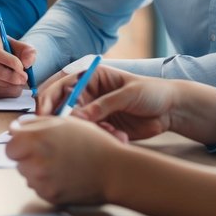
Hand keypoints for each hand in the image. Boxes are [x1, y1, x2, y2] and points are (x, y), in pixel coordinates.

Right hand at [0, 28, 35, 97]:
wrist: (6, 61)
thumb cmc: (14, 51)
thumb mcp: (23, 47)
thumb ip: (29, 52)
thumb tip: (27, 63)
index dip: (8, 61)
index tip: (21, 67)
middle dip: (11, 76)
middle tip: (24, 78)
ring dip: (11, 84)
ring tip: (19, 80)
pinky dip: (8, 91)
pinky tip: (13, 85)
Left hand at [5, 115, 124, 205]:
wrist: (114, 170)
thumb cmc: (93, 144)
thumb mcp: (65, 122)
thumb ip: (36, 123)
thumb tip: (18, 126)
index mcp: (34, 139)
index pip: (10, 146)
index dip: (21, 143)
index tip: (31, 143)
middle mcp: (34, 161)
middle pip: (18, 161)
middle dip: (29, 157)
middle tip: (52, 153)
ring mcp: (40, 181)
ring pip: (27, 175)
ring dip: (37, 171)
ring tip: (61, 165)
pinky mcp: (49, 196)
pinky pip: (39, 188)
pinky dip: (48, 184)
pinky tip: (65, 176)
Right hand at [34, 64, 176, 140]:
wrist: (171, 110)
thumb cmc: (151, 92)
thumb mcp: (128, 94)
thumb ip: (103, 105)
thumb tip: (79, 117)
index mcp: (90, 77)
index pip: (61, 86)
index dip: (48, 100)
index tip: (43, 115)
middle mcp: (88, 94)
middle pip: (63, 108)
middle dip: (66, 121)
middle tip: (70, 132)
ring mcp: (94, 111)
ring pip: (77, 125)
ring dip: (89, 131)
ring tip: (112, 131)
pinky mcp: (102, 127)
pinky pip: (91, 135)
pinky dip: (101, 138)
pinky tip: (120, 136)